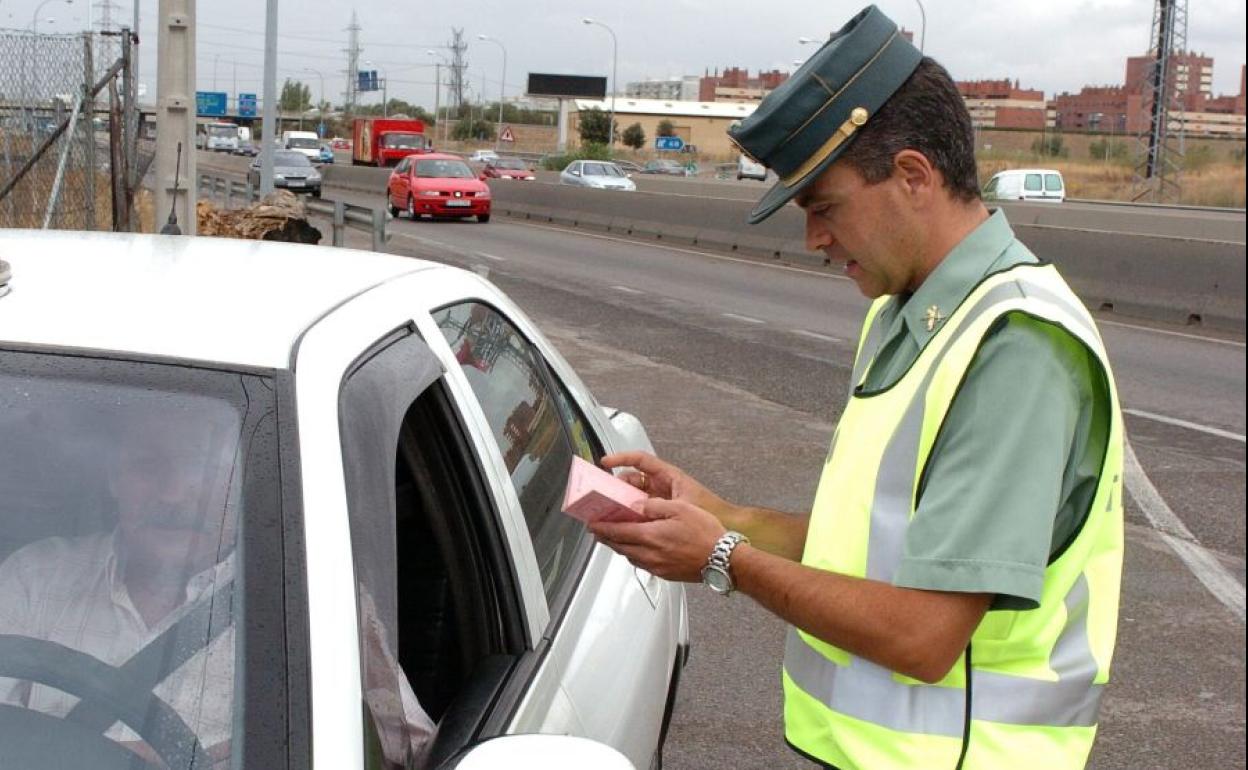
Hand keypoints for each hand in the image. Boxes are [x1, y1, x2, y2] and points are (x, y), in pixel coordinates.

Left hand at [590, 498, 725, 582]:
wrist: (723, 559)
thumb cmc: (706, 534)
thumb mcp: (680, 508)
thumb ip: (654, 506)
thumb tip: (637, 505)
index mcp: (651, 536)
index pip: (617, 532)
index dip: (601, 528)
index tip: (592, 524)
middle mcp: (650, 554)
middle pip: (619, 546)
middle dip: (606, 538)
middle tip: (598, 530)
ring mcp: (657, 566)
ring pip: (629, 556)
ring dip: (619, 546)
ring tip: (616, 538)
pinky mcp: (665, 574)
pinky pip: (642, 564)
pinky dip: (634, 555)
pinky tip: (638, 549)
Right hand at [601, 451, 730, 518]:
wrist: (720, 534)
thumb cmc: (710, 512)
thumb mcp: (682, 506)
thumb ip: (658, 506)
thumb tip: (636, 507)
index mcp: (668, 476)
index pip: (640, 460)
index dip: (621, 458)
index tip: (605, 462)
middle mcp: (662, 485)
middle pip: (632, 480)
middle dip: (616, 486)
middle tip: (603, 495)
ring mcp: (659, 499)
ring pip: (633, 496)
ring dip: (621, 502)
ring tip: (609, 511)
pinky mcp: (658, 513)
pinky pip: (638, 510)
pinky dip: (629, 514)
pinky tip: (623, 523)